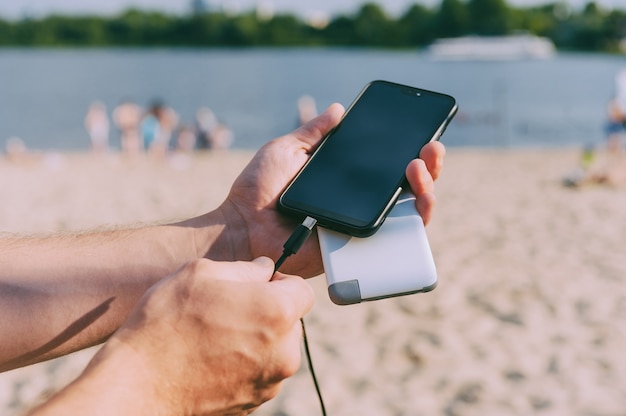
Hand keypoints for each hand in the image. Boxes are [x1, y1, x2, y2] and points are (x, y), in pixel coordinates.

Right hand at [32, 257, 313, 415]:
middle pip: (291, 320)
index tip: (260, 283)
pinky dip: (245, 362)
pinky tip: (211, 357)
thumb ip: (245, 268)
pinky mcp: (254, 403)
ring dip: (257, 337)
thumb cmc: (165, 325)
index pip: (303, 289)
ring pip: (277, 348)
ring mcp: (270, 382)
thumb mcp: (200, 273)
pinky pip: (260, 372)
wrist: (137, 386)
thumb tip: (264, 270)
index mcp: (277, 312)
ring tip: (214, 334)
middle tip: (229, 308)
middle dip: (269, 310)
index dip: (282, 281)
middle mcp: (284, 351)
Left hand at [219, 104, 445, 276]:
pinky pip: (394, 242)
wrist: (243, 227)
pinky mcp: (357, 249)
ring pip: (409, 214)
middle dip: (427, 167)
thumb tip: (339, 108)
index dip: (408, 151)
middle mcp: (356, 204)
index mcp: (342, 180)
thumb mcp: (287, 149)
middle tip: (431, 149)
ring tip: (421, 168)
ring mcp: (359, 228)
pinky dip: (415, 223)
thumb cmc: (258, 189)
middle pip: (405, 189)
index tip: (421, 134)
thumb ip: (313, 131)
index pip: (384, 166)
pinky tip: (420, 202)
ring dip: (427, 190)